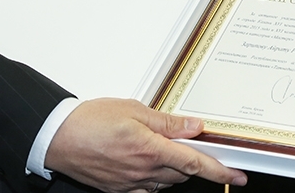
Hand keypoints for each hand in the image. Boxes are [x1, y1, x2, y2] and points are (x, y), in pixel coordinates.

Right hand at [44, 98, 246, 192]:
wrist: (57, 138)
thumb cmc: (90, 121)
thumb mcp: (134, 110)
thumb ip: (168, 122)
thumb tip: (195, 127)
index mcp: (150, 150)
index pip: (195, 163)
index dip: (220, 171)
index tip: (237, 175)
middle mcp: (143, 172)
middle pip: (183, 173)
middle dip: (192, 162)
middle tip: (193, 146)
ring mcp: (130, 184)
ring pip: (166, 182)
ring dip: (173, 169)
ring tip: (163, 148)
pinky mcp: (118, 190)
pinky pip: (147, 189)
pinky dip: (155, 178)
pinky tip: (147, 163)